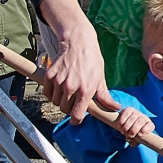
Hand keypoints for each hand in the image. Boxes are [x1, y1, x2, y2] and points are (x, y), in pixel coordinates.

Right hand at [37, 0, 112, 123]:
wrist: (78, 43)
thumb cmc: (92, 61)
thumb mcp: (101, 78)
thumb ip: (105, 97)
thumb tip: (115, 109)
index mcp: (86, 90)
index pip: (76, 115)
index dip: (76, 120)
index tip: (77, 118)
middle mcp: (71, 87)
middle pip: (65, 109)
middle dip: (70, 108)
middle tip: (75, 100)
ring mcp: (59, 82)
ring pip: (56, 102)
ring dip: (61, 100)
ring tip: (68, 91)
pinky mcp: (49, 76)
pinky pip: (47, 93)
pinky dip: (52, 93)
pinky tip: (59, 87)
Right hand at [114, 107, 154, 142]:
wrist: (128, 125)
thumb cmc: (134, 134)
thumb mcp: (136, 139)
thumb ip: (135, 142)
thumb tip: (131, 143)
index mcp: (148, 125)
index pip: (150, 126)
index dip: (146, 129)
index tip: (140, 134)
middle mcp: (144, 117)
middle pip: (141, 121)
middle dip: (134, 129)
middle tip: (129, 135)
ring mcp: (136, 113)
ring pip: (133, 118)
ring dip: (127, 125)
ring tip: (123, 131)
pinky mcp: (129, 110)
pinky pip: (126, 113)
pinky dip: (122, 120)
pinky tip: (119, 126)